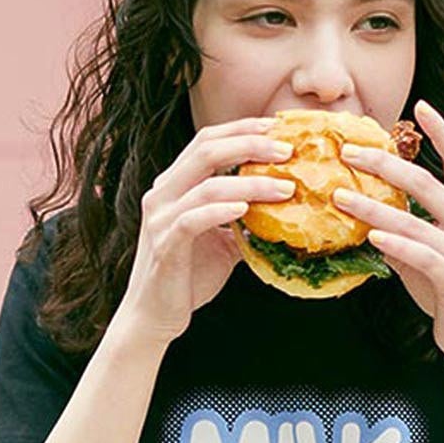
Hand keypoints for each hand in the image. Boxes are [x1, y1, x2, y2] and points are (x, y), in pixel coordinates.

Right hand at [117, 119, 294, 346]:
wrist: (155, 315)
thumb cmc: (190, 274)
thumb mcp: (224, 238)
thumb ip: (246, 217)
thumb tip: (288, 204)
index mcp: (174, 184)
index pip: (207, 140)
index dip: (242, 129)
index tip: (279, 127)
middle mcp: (162, 193)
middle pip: (206, 150)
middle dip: (251, 144)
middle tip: (288, 150)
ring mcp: (160, 218)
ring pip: (207, 185)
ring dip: (251, 183)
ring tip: (286, 188)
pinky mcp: (164, 244)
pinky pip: (193, 220)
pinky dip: (221, 211)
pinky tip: (247, 210)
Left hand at [335, 100, 443, 362]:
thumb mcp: (431, 250)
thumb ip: (407, 227)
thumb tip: (367, 208)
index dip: (442, 131)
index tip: (421, 105)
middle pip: (427, 182)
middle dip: (384, 163)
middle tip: (348, 153)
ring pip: (414, 219)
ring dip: (372, 206)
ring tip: (339, 196)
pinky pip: (420, 255)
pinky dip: (395, 243)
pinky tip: (372, 235)